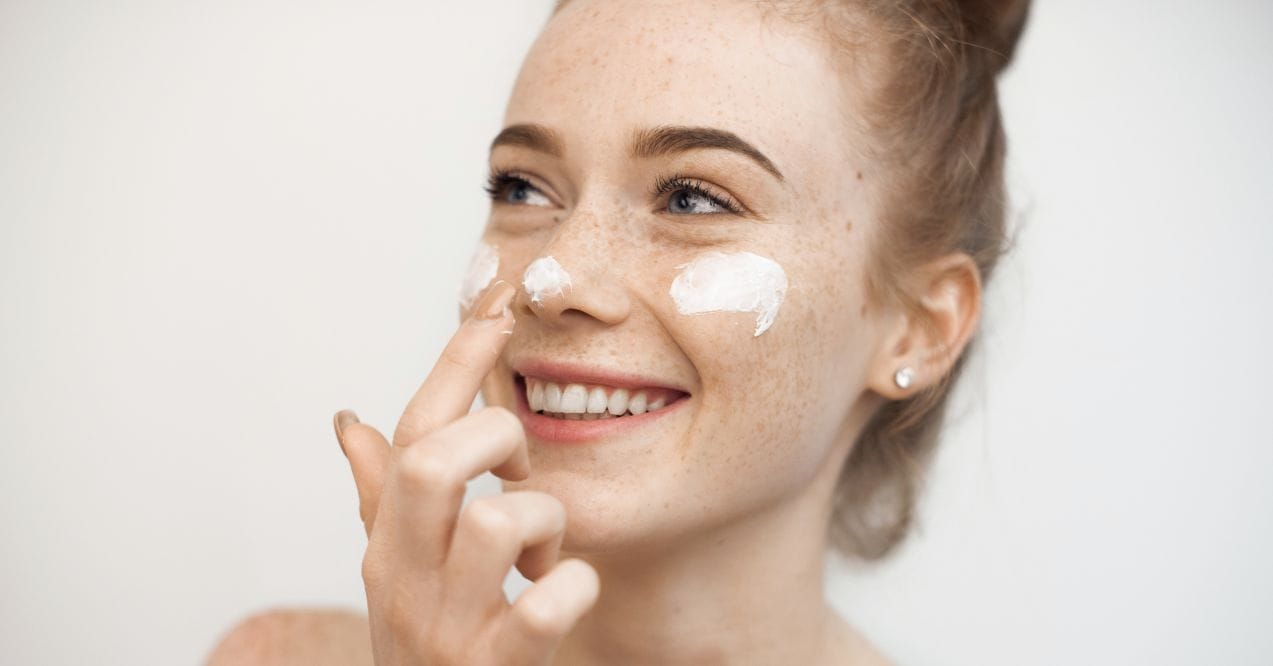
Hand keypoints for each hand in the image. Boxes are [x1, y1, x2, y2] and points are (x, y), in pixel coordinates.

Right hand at [332, 280, 599, 664]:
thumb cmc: (428, 646)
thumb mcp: (395, 571)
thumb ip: (379, 496)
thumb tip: (350, 419)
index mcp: (386, 543)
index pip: (412, 431)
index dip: (456, 363)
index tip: (500, 312)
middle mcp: (404, 578)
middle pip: (435, 461)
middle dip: (496, 438)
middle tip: (521, 468)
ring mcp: (447, 626)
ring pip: (500, 521)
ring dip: (546, 522)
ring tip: (546, 555)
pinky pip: (546, 605)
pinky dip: (574, 587)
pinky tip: (566, 592)